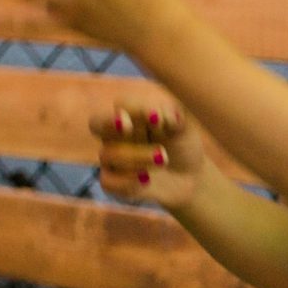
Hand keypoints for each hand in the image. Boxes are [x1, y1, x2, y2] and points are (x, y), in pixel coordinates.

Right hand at [91, 101, 211, 214]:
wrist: (190, 177)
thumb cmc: (183, 146)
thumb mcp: (184, 129)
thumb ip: (172, 118)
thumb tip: (157, 114)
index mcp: (130, 116)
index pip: (121, 105)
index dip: (132, 109)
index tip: (154, 116)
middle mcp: (114, 135)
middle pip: (97, 123)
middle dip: (110, 124)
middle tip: (127, 126)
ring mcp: (111, 159)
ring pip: (107, 154)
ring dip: (136, 156)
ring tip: (164, 159)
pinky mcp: (113, 182)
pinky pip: (107, 181)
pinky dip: (126, 181)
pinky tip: (147, 180)